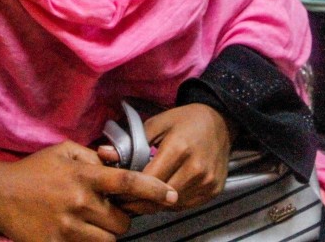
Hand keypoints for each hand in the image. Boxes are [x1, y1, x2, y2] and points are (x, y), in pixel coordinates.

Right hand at [0, 142, 176, 241]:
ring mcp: (67, 228)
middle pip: (121, 222)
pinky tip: (79, 232)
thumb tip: (117, 162)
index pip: (127, 182)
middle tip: (110, 211)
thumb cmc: (35, 170)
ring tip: (94, 222)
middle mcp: (79, 202)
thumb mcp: (65, 151)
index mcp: (84, 176)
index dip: (153, 189)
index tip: (171, 195)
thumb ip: (94, 157)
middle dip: (122, 219)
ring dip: (107, 234)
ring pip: (108, 241)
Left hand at [110, 104, 232, 213]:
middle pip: (159, 197)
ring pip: (171, 205)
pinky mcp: (214, 190)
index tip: (115, 191)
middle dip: (138, 201)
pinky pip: (185, 205)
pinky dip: (170, 203)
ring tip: (140, 197)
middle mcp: (196, 168)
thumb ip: (131, 142)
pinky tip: (161, 193)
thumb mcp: (157, 123)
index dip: (129, 189)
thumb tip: (103, 154)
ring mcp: (207, 181)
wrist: (221, 122)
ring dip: (154, 204)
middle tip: (122, 200)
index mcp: (180, 148)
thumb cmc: (185, 120)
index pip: (148, 181)